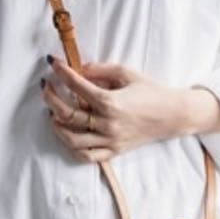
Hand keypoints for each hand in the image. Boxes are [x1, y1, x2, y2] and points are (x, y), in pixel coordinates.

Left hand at [40, 54, 189, 161]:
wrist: (173, 115)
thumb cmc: (151, 91)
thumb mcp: (127, 73)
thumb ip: (100, 70)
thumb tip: (79, 69)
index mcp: (111, 102)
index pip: (77, 86)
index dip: (61, 72)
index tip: (53, 62)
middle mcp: (107, 124)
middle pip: (68, 114)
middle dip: (51, 97)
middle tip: (46, 86)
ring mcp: (109, 140)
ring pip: (72, 139)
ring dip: (57, 125)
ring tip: (53, 112)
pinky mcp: (113, 151)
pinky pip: (86, 156)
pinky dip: (72, 147)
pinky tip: (67, 133)